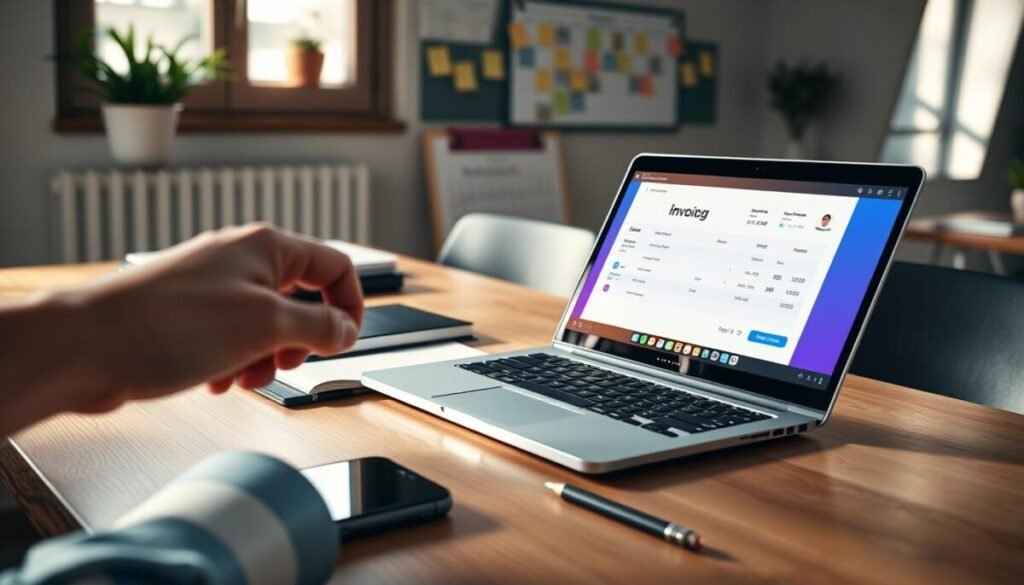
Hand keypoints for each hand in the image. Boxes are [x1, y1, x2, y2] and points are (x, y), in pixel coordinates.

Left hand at [61, 224, 362, 412]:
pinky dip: (234, 362)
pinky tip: (215, 379)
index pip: (336, 266)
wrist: (86, 347)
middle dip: (301, 341)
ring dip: (265, 358)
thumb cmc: (167, 326)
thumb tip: (347, 329)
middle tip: (288, 362)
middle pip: (301, 300)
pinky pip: (232, 339)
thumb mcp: (265, 326)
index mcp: (266, 247)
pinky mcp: (189, 315)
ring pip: (266, 326)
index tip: (347, 341)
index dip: (351, 306)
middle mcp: (240, 260)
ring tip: (242, 377)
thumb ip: (318, 327)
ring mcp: (212, 287)